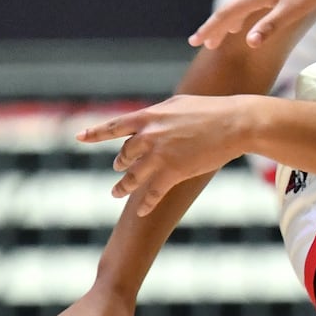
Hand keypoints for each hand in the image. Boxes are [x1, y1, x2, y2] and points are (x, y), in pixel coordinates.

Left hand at [78, 96, 256, 215]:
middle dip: (121, 162)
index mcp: (150, 116)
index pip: (115, 126)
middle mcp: (150, 136)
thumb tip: (147, 120)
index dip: (95, 133)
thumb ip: (159, 114)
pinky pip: (152, 193)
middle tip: (119, 167)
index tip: (79, 137)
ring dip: (123, 187)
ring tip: (116, 192)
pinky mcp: (174, 172)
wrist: (237, 123)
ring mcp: (160, 155)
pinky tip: (140, 210)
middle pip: (124, 154)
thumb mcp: (180, 104)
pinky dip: (146, 203)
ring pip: (132, 177)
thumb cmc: (213, 110)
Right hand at [191, 0, 315, 49]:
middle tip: (207, 44)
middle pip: (231, 6)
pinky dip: (247, 5)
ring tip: (229, 31)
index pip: (226, 14)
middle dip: (218, 26)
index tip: (194, 42)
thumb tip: (249, 43)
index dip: (210, 29)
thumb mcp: (293, 9)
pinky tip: (255, 8)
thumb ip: (271, 26)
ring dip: (234, 16)